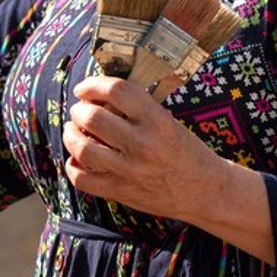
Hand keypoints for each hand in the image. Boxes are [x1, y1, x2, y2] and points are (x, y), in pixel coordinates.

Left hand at [63, 76, 274, 262]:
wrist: (206, 191)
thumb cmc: (186, 152)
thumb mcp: (170, 122)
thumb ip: (139, 109)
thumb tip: (99, 95)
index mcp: (158, 121)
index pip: (117, 90)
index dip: (93, 84)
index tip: (85, 88)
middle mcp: (143, 144)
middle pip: (92, 117)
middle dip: (79, 110)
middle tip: (81, 111)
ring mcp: (130, 171)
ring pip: (82, 148)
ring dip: (70, 135)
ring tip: (74, 131)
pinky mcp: (121, 192)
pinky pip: (82, 180)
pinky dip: (72, 166)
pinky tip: (77, 159)